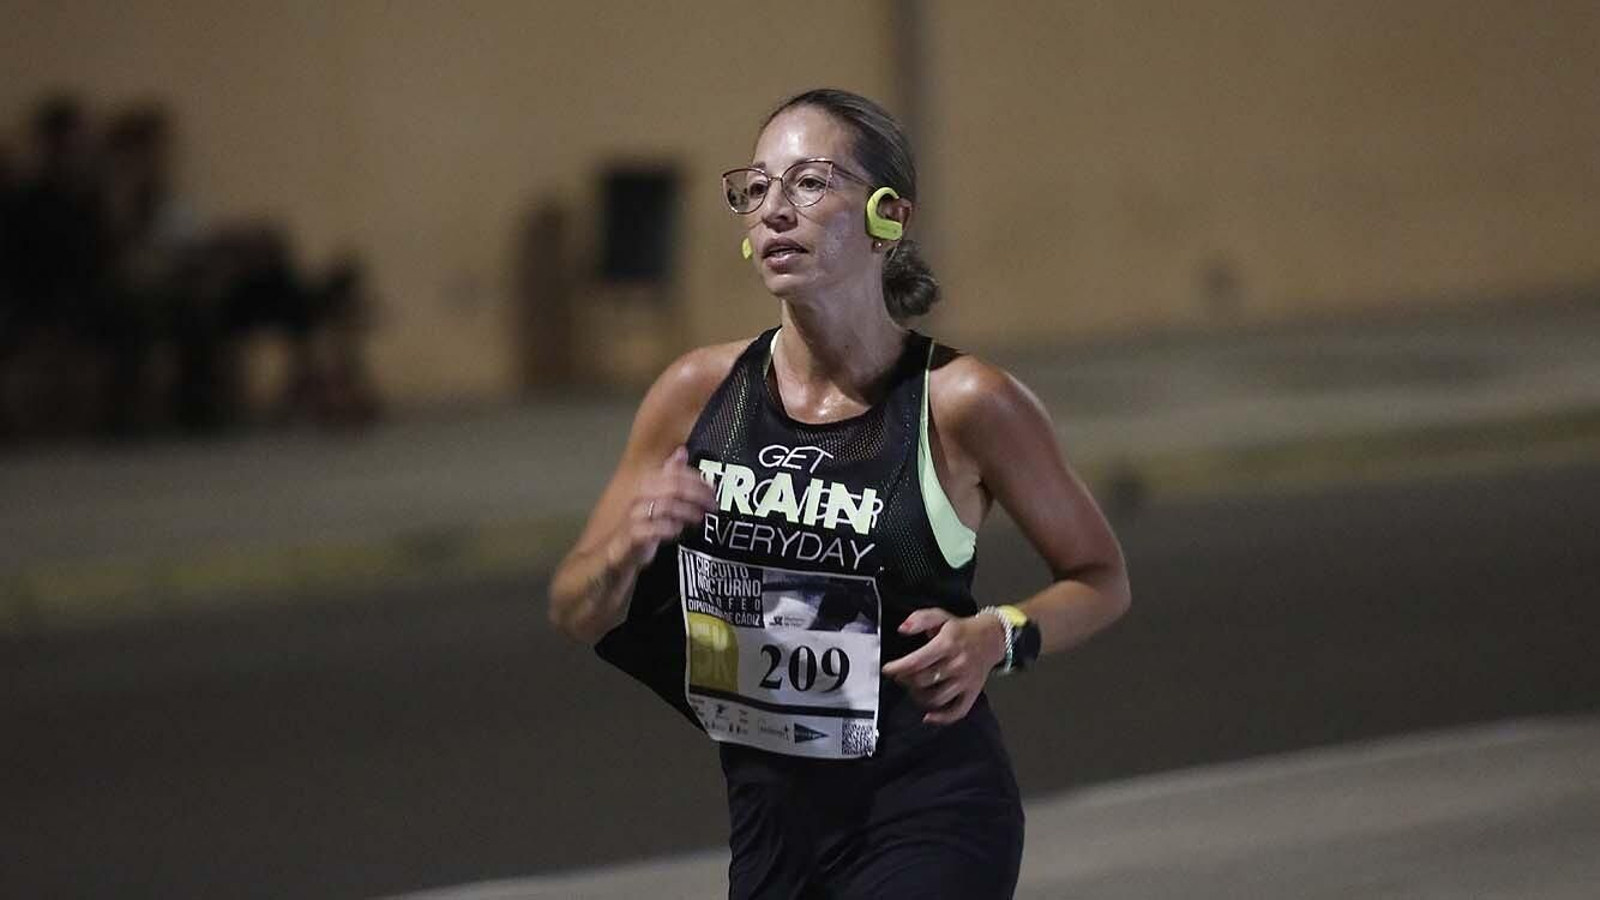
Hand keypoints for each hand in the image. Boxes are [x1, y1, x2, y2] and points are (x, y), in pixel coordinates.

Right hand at [606, 446, 717, 570]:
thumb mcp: (658, 498)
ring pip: (664, 506)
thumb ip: (670, 475)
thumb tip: (682, 451)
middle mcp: (639, 495)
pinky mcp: (632, 535)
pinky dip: (669, 528)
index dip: (697, 480)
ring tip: (701, 517)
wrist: (619, 552)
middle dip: (697, 494)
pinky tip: (679, 531)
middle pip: (672, 487)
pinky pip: (652, 529)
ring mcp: (634, 515)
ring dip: (687, 511)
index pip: (675, 473)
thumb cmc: (642, 523)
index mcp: (646, 483)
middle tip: (713, 505)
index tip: (713, 489)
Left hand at [881, 608, 1007, 724]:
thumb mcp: (941, 616)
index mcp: (947, 644)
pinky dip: (942, 718)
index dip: (897, 668)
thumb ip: (920, 619)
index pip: (916, 662)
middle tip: (900, 676)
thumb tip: (902, 628)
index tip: (887, 669)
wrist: (992, 638)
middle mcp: (956, 664)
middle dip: (905, 680)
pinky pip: (957, 711)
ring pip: (936, 698)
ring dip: (918, 697)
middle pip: (922, 681)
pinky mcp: (972, 692)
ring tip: (912, 689)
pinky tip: (928, 716)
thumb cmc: (962, 629)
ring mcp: (965, 681)